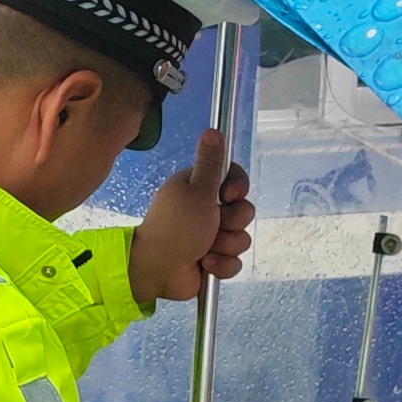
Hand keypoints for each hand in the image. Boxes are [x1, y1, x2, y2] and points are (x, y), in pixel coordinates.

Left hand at [129, 129, 253, 305]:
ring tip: (204, 249)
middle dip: (232, 223)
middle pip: (243, 211)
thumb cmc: (175, 228)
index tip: (229, 196)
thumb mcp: (196, 191)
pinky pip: (234, 262)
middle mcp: (206, 210)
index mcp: (199, 188)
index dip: (238, 189)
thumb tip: (213, 130)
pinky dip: (221, 265)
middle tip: (213, 226)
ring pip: (241, 238)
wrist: (157, 271)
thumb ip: (210, 163)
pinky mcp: (213, 260)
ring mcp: (210, 236)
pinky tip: (204, 264)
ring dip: (225, 246)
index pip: (234, 180)